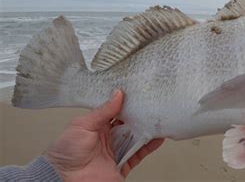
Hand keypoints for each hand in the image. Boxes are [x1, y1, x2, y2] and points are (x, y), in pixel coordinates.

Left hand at [45, 90, 163, 180]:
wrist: (66, 180)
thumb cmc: (65, 154)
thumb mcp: (82, 125)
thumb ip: (102, 111)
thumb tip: (117, 95)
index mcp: (96, 126)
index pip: (115, 111)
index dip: (125, 103)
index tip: (136, 94)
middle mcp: (107, 138)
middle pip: (128, 124)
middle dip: (139, 115)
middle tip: (149, 104)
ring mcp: (116, 151)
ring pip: (136, 138)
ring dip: (147, 130)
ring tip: (157, 119)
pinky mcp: (122, 164)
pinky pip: (139, 154)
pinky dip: (149, 146)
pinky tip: (157, 138)